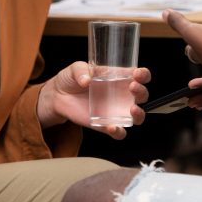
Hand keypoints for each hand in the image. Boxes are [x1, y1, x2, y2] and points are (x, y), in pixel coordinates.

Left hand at [37, 62, 151, 139]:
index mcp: (119, 78)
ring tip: (132, 109)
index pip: (140, 76)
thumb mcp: (75, 69)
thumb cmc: (71, 79)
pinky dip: (119, 132)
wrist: (58, 96)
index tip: (137, 74)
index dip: (143, 75)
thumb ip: (81, 71)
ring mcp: (115, 111)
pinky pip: (119, 132)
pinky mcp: (105, 125)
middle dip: (142, 92)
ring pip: (137, 116)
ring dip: (139, 114)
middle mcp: (121, 95)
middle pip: (142, 96)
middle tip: (132, 87)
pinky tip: (112, 127)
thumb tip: (86, 80)